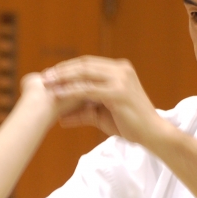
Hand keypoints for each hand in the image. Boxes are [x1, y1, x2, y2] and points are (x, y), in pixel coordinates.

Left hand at [42, 56, 166, 145]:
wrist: (152, 134)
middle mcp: (121, 70)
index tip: (50, 75)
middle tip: (44, 77)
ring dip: (63, 79)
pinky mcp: (118, 92)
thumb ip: (83, 112)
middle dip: (61, 71)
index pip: (87, 64)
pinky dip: (70, 91)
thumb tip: (61, 118)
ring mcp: (121, 79)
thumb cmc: (129, 124)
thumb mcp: (102, 115)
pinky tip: (58, 94)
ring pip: (85, 74)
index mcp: (119, 70)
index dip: (67, 68)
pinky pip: (88, 89)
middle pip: (84, 65)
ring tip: (47, 84)